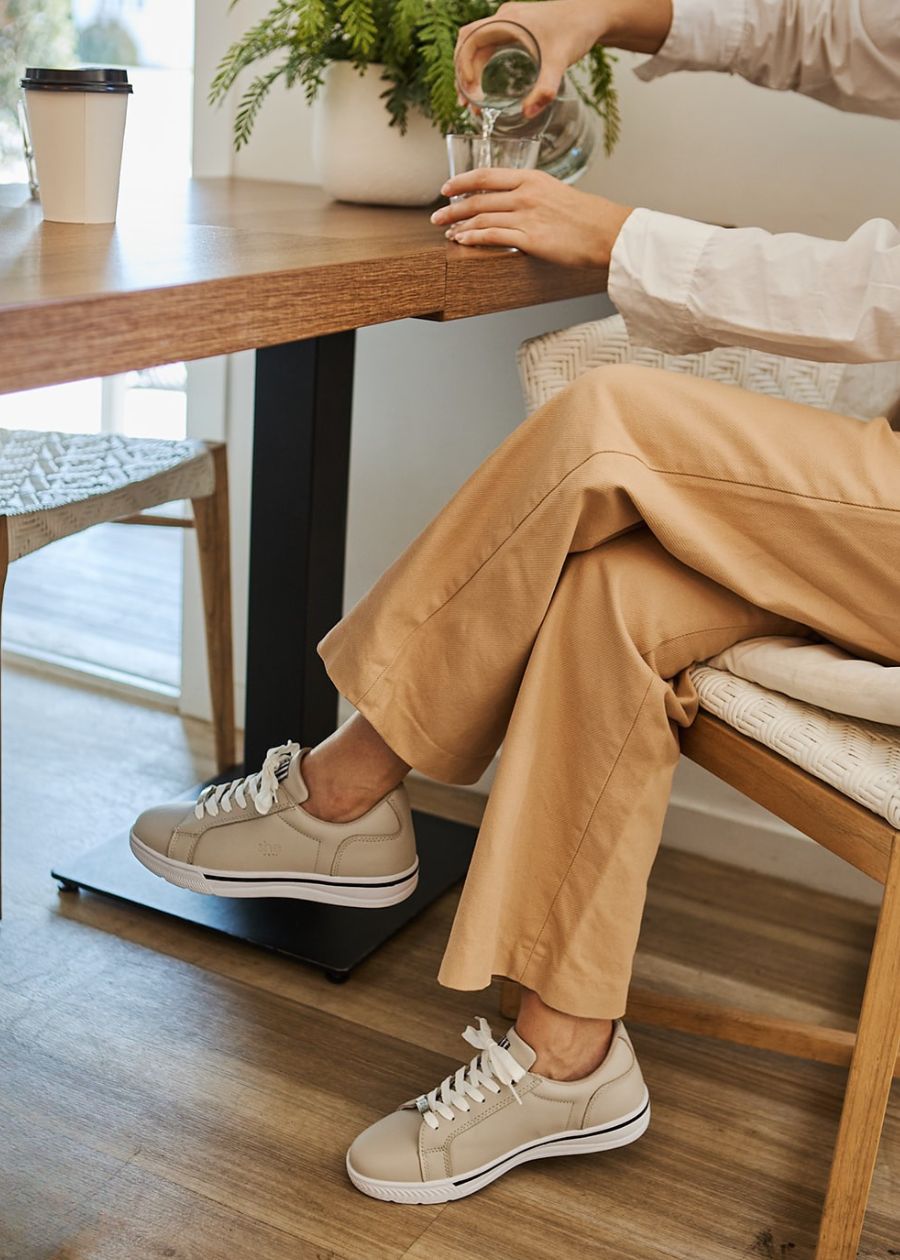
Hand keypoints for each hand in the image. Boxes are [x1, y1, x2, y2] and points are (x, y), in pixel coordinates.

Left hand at [432, 168, 631, 267]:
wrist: (607, 232)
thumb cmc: (585, 216)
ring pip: (482, 217)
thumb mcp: (555, 193)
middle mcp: (525, 194)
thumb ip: (531, 194)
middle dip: (452, 207)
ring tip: (447, 232)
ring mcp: (527, 216)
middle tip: (436, 215)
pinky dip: (473, 237)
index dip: (461, 182)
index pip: (486, 175)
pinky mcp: (530, 239)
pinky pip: (493, 236)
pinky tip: (462, 240)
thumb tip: (511, 202)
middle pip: (478, 198)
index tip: (446, 188)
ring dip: (459, 224)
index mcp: (531, 178)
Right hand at [454, 0, 672, 117]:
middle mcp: (504, 18)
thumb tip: (527, 114)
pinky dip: (482, 65)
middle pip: (468, 43)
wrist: (593, 15)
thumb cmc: (576, 30)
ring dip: (471, 71)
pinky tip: (486, 86)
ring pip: (478, 45)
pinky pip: (490, 46)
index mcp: (508, 20)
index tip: (470, 92)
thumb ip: (544, 90)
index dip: (464, 66)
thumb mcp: (559, 63)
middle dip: (463, 73)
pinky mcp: (516, 29)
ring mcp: (509, 22)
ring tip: (473, 100)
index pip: (470, 39)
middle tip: (466, 103)